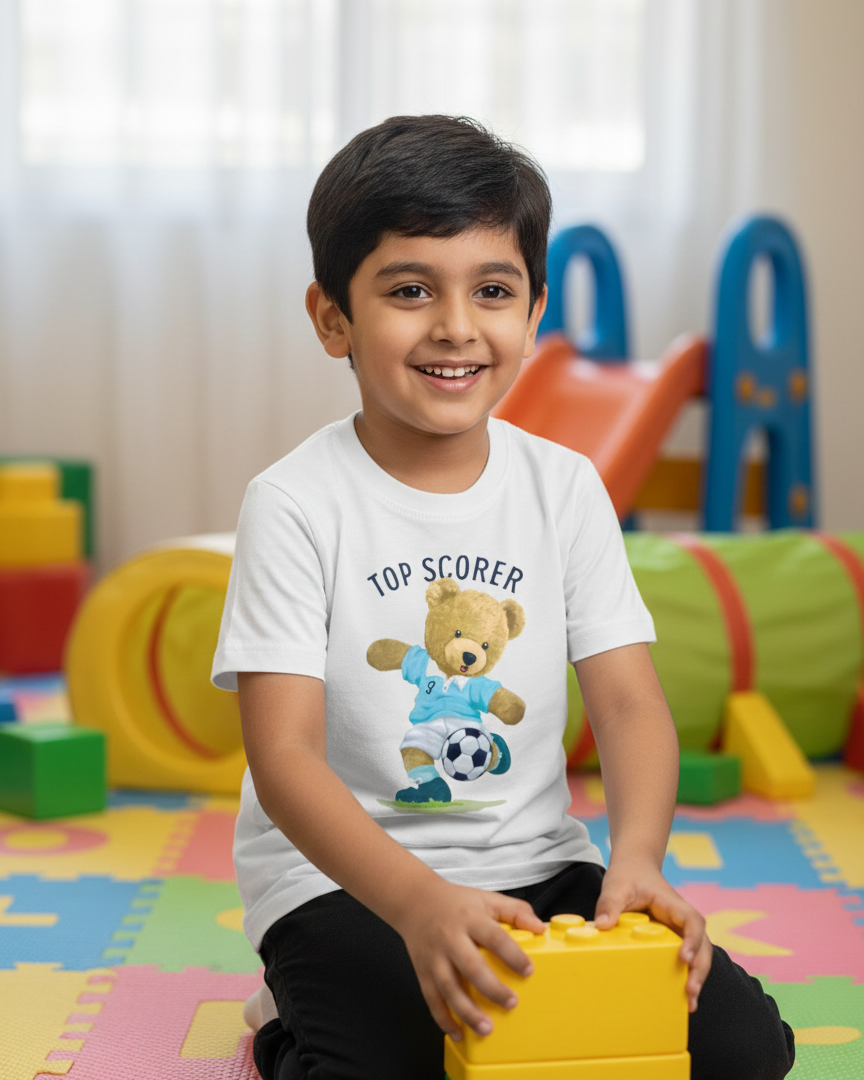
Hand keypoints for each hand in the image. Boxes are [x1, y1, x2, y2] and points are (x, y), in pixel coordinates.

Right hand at [392, 878, 545, 1040]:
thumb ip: (515, 910)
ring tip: (487, 1028)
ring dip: (467, 1011)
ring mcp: (435, 957)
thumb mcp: (487, 898)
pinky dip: (443, 1018)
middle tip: (511, 1003)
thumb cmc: (456, 902)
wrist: (415, 900)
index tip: (528, 970)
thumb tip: (539, 927)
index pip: (494, 937)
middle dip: (492, 988)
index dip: (512, 955)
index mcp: (470, 918)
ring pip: (449, 988)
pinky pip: (432, 999)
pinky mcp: (423, 971)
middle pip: (471, 966)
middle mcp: (451, 938)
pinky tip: (458, 1032)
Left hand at [594, 857, 712, 1011]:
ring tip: (689, 1003)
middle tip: (690, 992)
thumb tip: (602, 926)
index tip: (684, 958)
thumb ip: (610, 903)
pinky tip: (679, 997)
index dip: (693, 940)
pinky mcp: (673, 939)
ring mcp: (680, 931)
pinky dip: (686, 976)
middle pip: (702, 945)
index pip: (693, 922)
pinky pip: (685, 958)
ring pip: (699, 955)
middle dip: (699, 969)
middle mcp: (682, 920)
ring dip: (696, 977)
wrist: (635, 867)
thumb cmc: (629, 875)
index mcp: (674, 905)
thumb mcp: (616, 885)